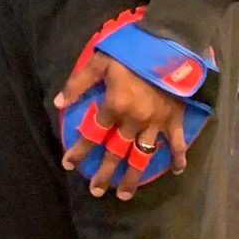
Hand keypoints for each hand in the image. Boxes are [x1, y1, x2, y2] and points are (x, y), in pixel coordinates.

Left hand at [55, 55, 187, 200]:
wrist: (170, 43)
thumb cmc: (132, 50)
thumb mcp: (99, 61)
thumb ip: (78, 83)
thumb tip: (58, 102)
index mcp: (114, 106)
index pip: (92, 133)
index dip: (79, 150)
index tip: (68, 164)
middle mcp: (134, 120)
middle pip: (116, 152)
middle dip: (104, 173)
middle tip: (95, 191)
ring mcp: (156, 122)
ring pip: (142, 154)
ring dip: (133, 176)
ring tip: (124, 194)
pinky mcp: (174, 119)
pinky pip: (177, 142)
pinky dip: (179, 157)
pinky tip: (177, 171)